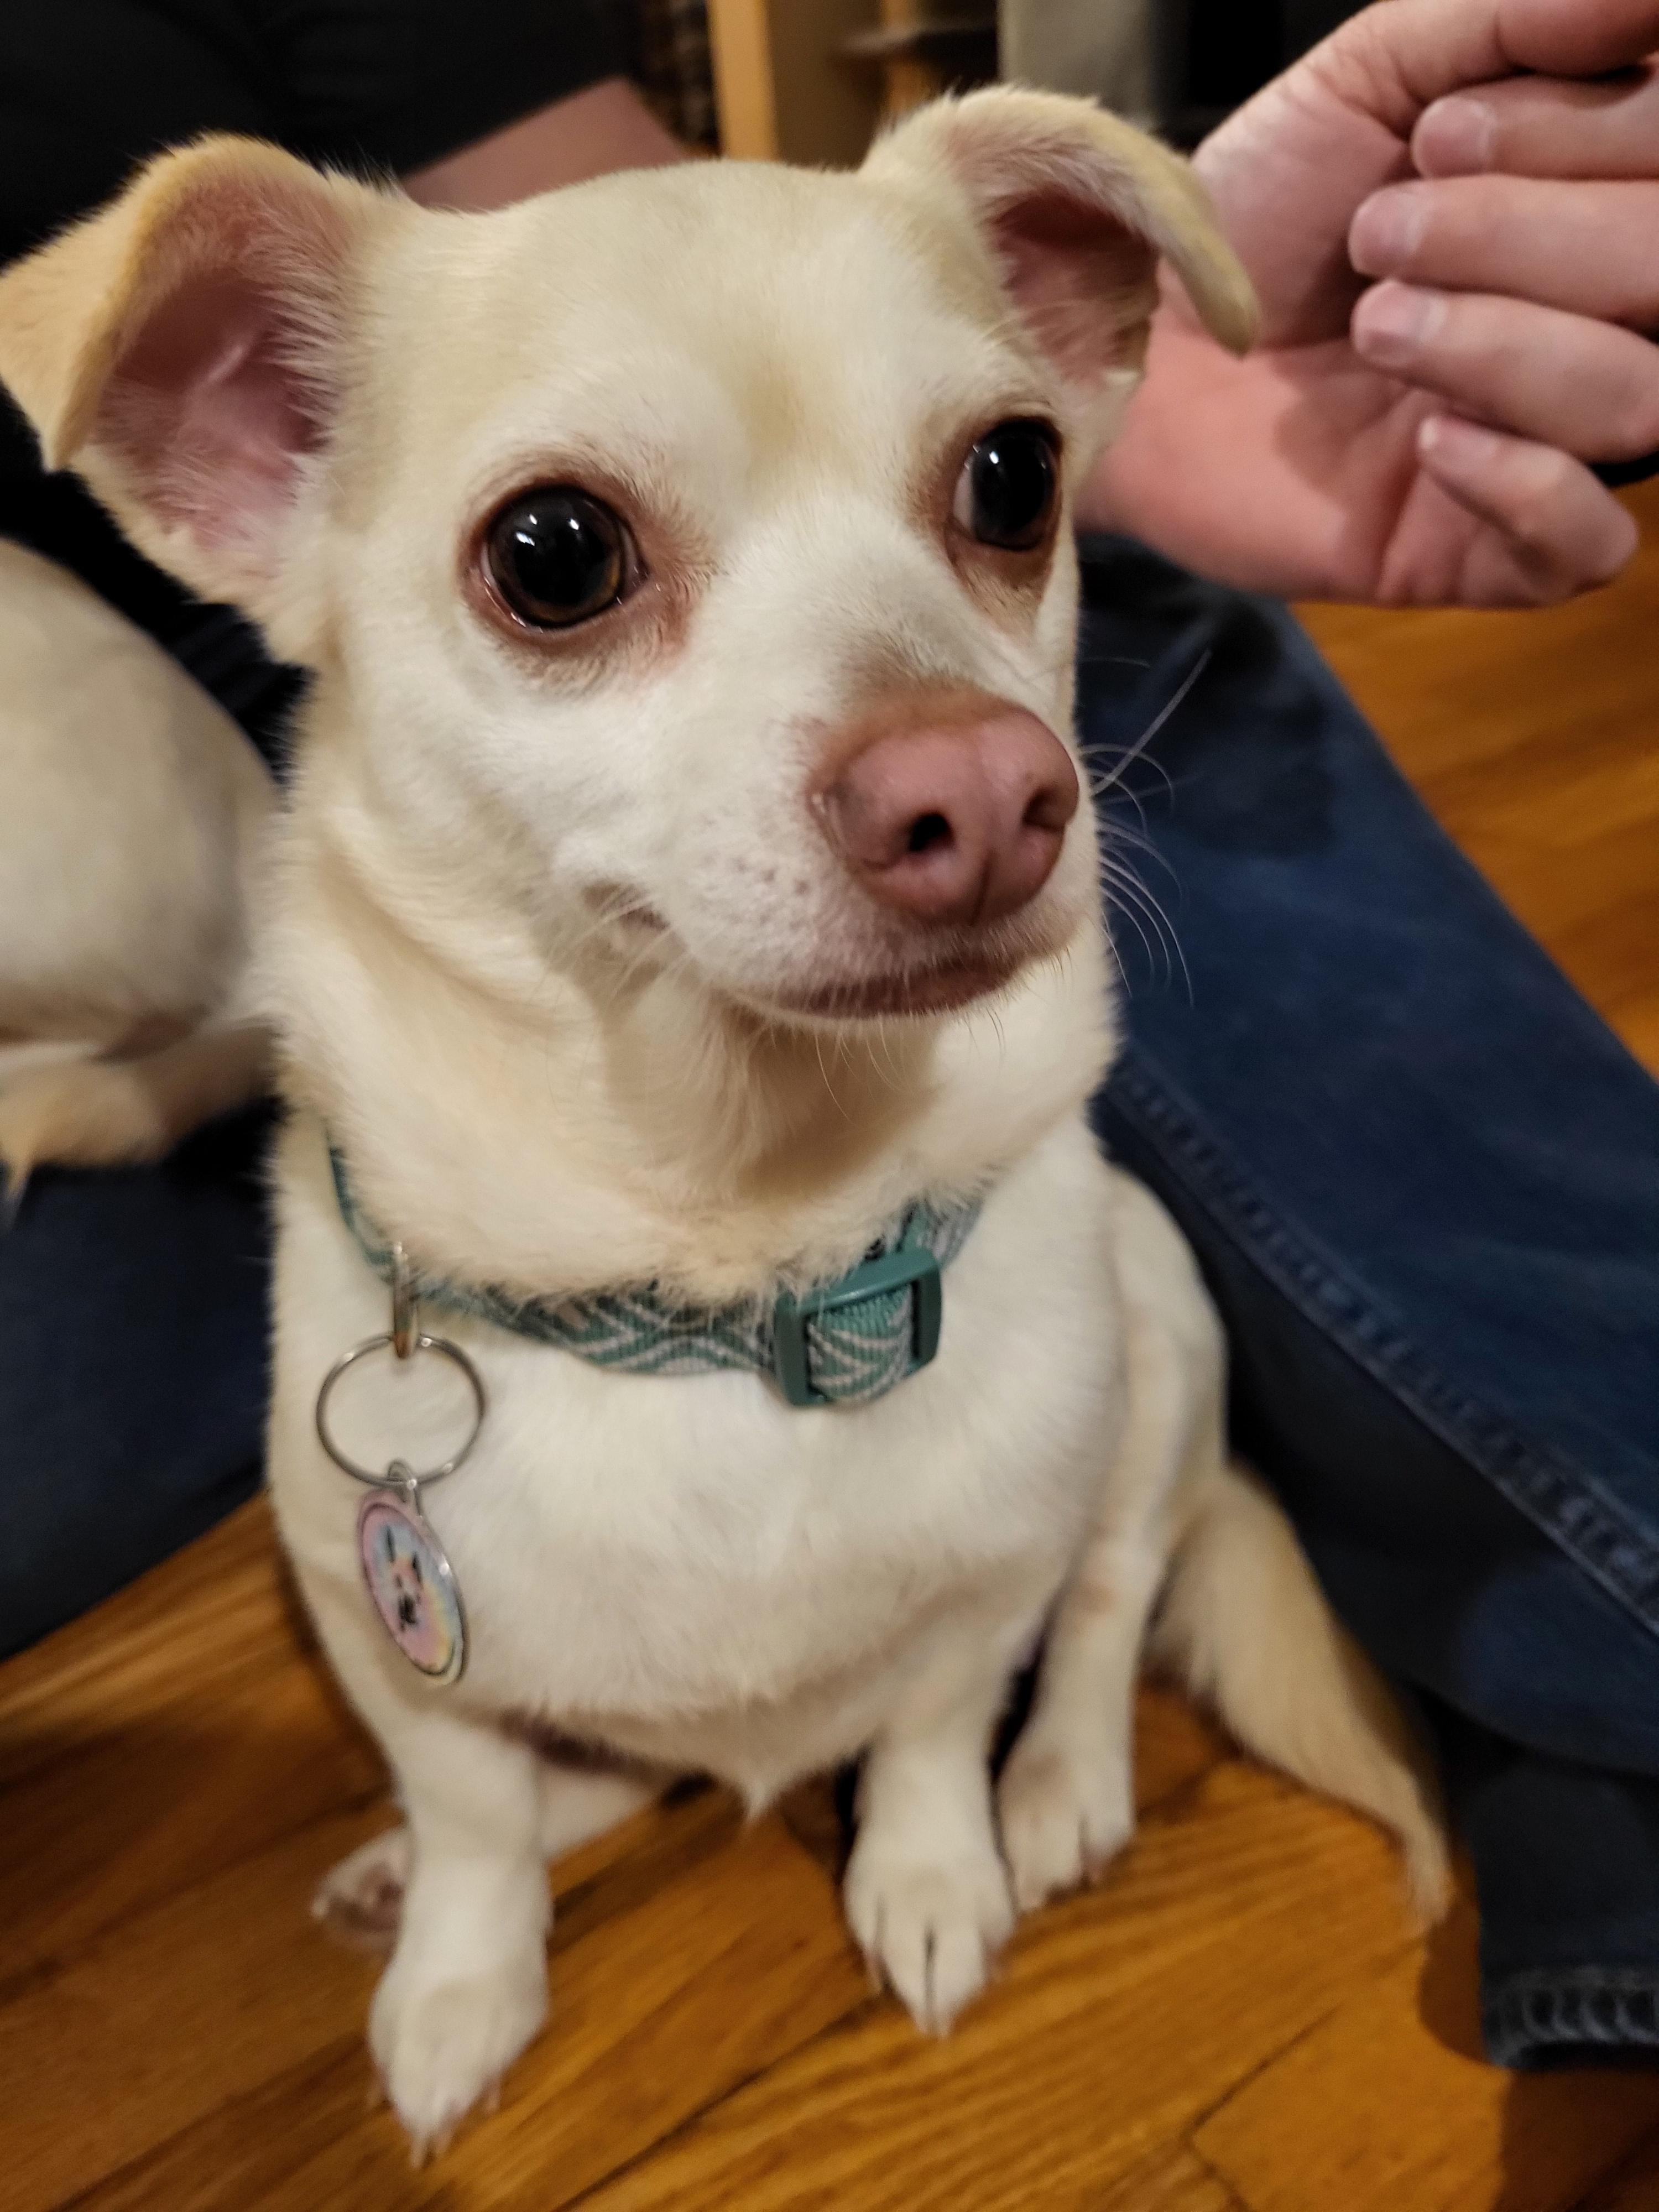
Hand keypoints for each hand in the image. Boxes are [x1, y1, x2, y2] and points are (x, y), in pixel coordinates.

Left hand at [1082, 0, 1658, 605]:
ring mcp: (1549, 447)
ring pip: (1640, 402)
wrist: (1137, 345)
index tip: (1437, 138)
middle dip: (1528, 237)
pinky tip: (1427, 441)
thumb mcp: (1376, 79)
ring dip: (1505, 346)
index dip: (1587, 138)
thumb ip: (1514, 22)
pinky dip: (1526, 485)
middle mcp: (1597, 322)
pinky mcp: (1482, 554)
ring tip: (1376, 327)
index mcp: (1597, 199)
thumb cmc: (1258, 215)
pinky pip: (1587, 547)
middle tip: (1382, 237)